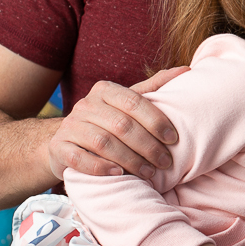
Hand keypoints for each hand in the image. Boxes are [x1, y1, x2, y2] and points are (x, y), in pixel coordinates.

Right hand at [46, 66, 186, 180]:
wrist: (66, 142)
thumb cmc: (107, 122)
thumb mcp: (128, 103)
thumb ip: (153, 88)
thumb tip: (186, 70)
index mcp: (105, 90)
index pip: (134, 102)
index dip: (156, 121)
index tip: (174, 139)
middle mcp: (85, 104)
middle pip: (121, 125)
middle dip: (148, 146)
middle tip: (165, 162)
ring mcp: (69, 126)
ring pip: (103, 143)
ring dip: (130, 160)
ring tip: (148, 173)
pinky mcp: (58, 147)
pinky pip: (79, 158)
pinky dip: (101, 167)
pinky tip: (119, 175)